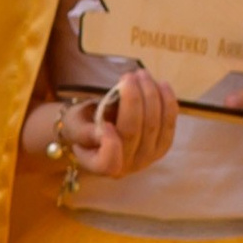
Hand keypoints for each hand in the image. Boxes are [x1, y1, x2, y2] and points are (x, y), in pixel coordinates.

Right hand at [29, 68, 177, 181]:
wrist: (102, 130)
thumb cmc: (83, 126)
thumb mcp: (73, 125)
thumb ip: (84, 131)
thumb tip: (104, 131)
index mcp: (101, 165)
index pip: (108, 163)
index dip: (110, 145)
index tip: (106, 123)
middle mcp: (126, 167)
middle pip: (133, 133)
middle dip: (133, 100)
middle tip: (128, 76)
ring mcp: (147, 158)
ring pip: (154, 125)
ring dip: (151, 95)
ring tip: (141, 75)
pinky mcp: (162, 146)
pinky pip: (169, 124)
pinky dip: (168, 102)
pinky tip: (162, 84)